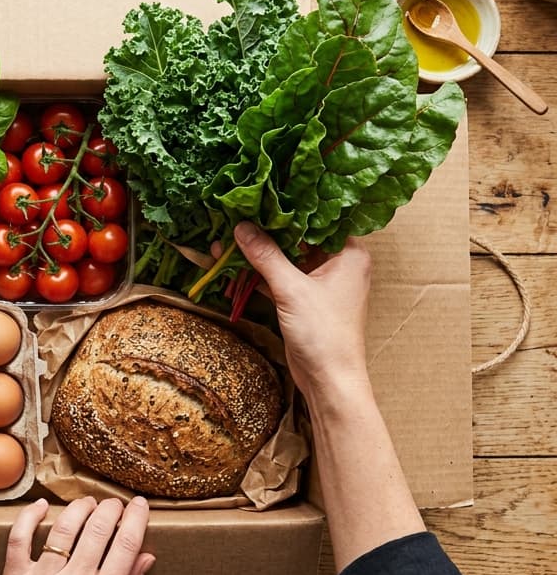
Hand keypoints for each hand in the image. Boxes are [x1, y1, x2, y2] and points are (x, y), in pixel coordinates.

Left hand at [0, 495, 153, 574]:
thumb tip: (147, 556)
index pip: (126, 545)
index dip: (135, 518)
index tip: (138, 505)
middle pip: (98, 528)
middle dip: (110, 508)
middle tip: (113, 505)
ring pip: (64, 527)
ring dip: (80, 507)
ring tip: (87, 504)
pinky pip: (21, 537)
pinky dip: (31, 515)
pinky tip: (43, 505)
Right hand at [229, 221, 372, 404]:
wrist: (329, 381)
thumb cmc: (324, 333)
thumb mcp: (292, 289)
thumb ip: (265, 255)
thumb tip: (241, 226)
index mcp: (348, 252)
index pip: (318, 217)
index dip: (289, 205)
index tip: (261, 194)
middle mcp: (338, 262)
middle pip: (297, 237)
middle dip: (265, 231)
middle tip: (236, 215)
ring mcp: (320, 281)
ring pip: (285, 258)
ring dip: (257, 253)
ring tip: (226, 241)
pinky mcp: (304, 299)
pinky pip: (279, 277)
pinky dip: (258, 273)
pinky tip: (232, 264)